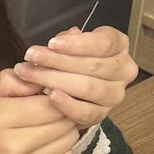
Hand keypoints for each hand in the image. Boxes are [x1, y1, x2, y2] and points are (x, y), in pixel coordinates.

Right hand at [0, 69, 79, 153]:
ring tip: (49, 124)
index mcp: (0, 116)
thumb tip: (40, 78)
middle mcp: (15, 143)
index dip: (56, 93)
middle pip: (64, 121)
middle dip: (63, 110)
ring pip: (69, 141)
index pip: (52, 102)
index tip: (47, 92)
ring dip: (65, 129)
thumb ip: (10, 80)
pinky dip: (64, 152)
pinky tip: (49, 145)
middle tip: (51, 106)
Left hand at [12, 25, 138, 128]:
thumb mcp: (68, 44)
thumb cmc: (70, 59)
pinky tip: (50, 96)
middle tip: (31, 56)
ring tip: (30, 74)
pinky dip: (68, 105)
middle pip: (94, 65)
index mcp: (119, 46)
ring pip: (89, 87)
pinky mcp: (103, 114)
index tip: (52, 43)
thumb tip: (63, 39)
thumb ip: (66, 40)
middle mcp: (124, 70)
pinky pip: (87, 112)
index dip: (78, 44)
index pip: (105, 43)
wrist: (70, 87)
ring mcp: (115, 94)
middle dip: (58, 60)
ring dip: (56, 80)